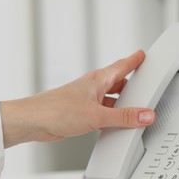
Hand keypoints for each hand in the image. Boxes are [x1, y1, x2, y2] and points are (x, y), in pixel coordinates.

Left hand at [1, 50, 154, 147]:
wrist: (33, 122)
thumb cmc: (56, 110)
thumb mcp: (97, 115)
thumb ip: (123, 117)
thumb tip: (144, 115)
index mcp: (98, 79)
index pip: (122, 66)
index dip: (135, 60)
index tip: (143, 55)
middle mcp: (93, 87)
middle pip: (119, 83)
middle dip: (132, 86)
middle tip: (145, 88)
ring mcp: (87, 100)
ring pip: (111, 99)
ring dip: (122, 104)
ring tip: (134, 111)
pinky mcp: (82, 112)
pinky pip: (103, 111)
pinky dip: (112, 116)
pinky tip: (115, 124)